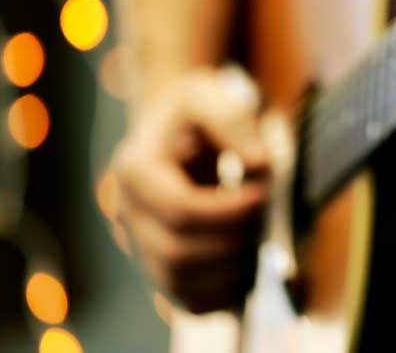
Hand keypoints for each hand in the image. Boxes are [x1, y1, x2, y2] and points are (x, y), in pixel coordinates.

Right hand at [112, 65, 269, 312]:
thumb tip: (259, 165)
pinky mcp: (163, 270)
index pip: (179, 210)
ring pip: (183, 284)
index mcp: (135, 170)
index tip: (263, 194)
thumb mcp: (209, 95)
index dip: (229, 211)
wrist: (178, 130)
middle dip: (234, 240)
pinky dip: (227, 291)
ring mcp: (141, 246)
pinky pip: (192, 300)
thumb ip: (234, 121)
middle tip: (266, 214)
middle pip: (179, 254)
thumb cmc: (196, 110)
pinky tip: (250, 261)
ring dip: (233, 269)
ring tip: (260, 236)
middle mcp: (129, 214)